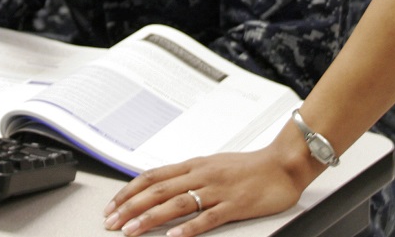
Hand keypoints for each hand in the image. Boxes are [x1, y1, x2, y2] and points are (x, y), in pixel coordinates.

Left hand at [103, 144, 313, 236]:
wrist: (282, 164)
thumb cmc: (249, 167)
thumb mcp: (212, 165)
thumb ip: (189, 176)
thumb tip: (162, 185)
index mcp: (194, 165)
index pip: (153, 176)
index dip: (129, 191)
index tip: (113, 206)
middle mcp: (201, 175)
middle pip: (158, 190)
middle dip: (131, 207)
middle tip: (112, 223)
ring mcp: (217, 190)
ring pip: (176, 203)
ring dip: (150, 218)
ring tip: (132, 232)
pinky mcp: (234, 206)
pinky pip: (208, 218)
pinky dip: (189, 228)